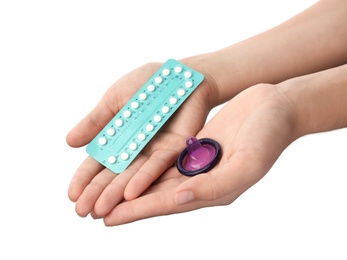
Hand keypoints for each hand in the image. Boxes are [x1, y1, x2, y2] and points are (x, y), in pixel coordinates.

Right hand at [66, 60, 216, 217]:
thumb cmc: (146, 82)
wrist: (179, 74)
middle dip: (97, 193)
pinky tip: (130, 194)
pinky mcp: (175, 148)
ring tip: (100, 210)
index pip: (98, 162)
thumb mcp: (115, 99)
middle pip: (114, 174)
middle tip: (81, 211)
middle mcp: (135, 148)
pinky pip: (158, 165)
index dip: (85, 178)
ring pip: (133, 176)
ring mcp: (154, 150)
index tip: (72, 195)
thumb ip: (96, 121)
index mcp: (119, 137)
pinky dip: (144, 178)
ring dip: (116, 193)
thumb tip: (69, 142)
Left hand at [102, 84, 296, 224]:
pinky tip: (128, 163)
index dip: (137, 212)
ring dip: (129, 184)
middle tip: (94, 209)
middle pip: (155, 194)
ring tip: (104, 190)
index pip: (166, 204)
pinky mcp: (195, 146)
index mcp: (213, 191)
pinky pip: (164, 157)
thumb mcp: (246, 164)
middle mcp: (201, 180)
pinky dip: (144, 163)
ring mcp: (197, 163)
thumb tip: (178, 198)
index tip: (108, 219)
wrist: (275, 109)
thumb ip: (213, 186)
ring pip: (156, 177)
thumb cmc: (268, 137)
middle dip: (125, 203)